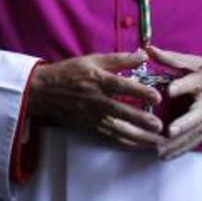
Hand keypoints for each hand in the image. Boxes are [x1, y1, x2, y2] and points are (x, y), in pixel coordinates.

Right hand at [26, 51, 164, 148]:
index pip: (121, 86)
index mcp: (97, 80)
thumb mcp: (92, 60)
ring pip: (118, 128)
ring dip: (138, 136)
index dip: (139, 91)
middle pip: (121, 110)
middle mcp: (96, 99)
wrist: (43, 90)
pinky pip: (110, 135)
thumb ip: (119, 59)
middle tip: (159, 126)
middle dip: (140, 120)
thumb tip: (143, 55)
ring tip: (156, 142)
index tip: (156, 97)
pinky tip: (139, 146)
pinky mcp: (89, 125)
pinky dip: (125, 142)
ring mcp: (92, 115)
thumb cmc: (69, 72)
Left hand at [146, 45, 201, 159]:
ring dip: (178, 144)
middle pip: (198, 115)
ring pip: (195, 133)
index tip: (171, 90)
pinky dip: (180, 150)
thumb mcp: (199, 62)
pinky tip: (165, 157)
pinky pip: (194, 141)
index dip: (182, 86)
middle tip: (171, 132)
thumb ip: (172, 58)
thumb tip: (147, 49)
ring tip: (159, 151)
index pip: (194, 83)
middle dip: (185, 124)